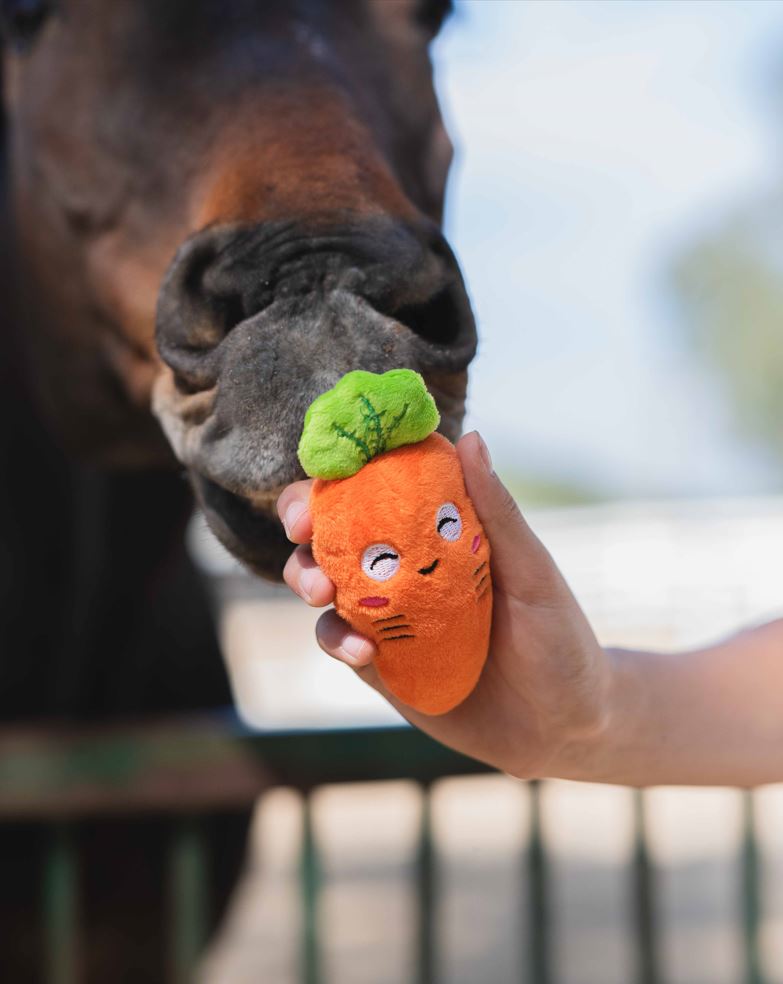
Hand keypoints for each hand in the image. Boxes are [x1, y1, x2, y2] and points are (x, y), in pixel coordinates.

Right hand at [276, 432, 611, 778]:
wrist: (560, 726)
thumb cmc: (559, 638)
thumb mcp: (532, 574)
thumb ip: (497, 512)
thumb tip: (469, 437)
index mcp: (438, 528)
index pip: (381, 482)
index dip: (345, 468)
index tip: (327, 470)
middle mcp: (404, 562)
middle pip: (334, 526)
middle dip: (304, 519)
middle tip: (302, 529)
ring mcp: (387, 612)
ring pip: (322, 579)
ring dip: (306, 576)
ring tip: (322, 592)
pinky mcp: (378, 660)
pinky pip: (338, 639)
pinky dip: (336, 639)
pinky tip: (363, 652)